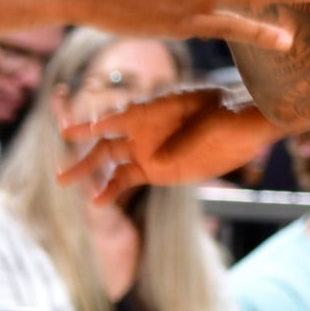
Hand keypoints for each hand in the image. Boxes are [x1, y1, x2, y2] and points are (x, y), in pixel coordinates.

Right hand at [57, 82, 274, 204]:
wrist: (248, 124)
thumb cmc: (230, 114)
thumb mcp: (211, 121)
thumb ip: (184, 138)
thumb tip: (156, 159)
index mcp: (153, 109)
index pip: (116, 117)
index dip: (92, 125)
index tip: (68, 133)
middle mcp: (144, 130)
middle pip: (106, 143)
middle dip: (83, 155)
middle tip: (61, 172)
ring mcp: (149, 150)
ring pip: (111, 162)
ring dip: (91, 173)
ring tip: (66, 183)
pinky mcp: (159, 169)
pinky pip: (128, 178)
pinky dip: (111, 189)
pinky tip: (97, 200)